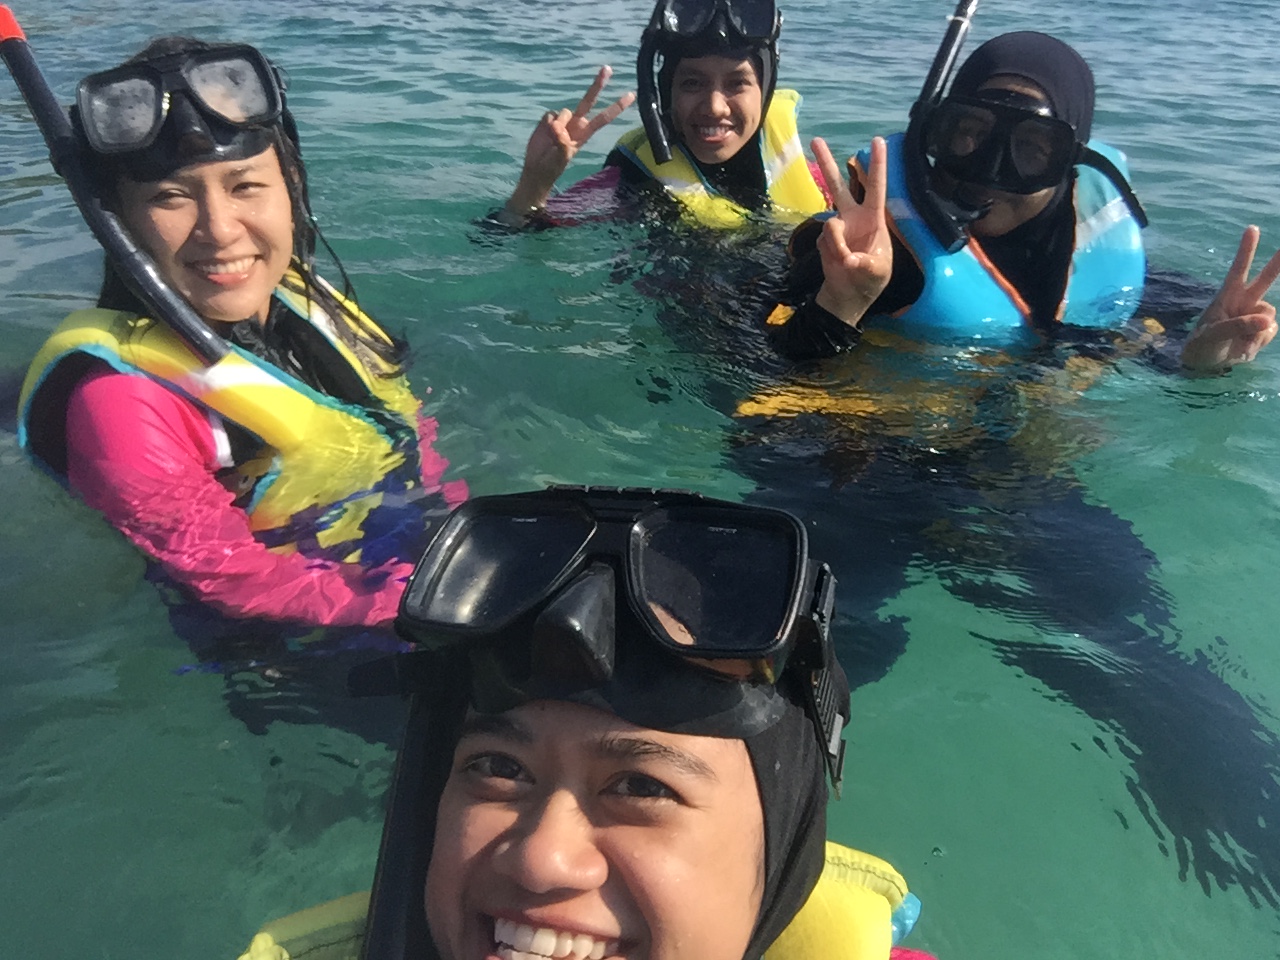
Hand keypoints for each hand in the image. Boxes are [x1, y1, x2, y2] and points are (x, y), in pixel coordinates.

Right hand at [505, 66, 636, 215]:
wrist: (536, 168)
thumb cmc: (552, 166)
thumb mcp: (560, 159)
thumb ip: (562, 144)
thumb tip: (558, 128)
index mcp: (584, 134)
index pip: (603, 118)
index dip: (616, 107)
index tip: (630, 95)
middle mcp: (575, 124)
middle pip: (588, 101)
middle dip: (598, 85)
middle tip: (607, 68)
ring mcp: (562, 121)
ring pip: (563, 112)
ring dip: (557, 125)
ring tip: (552, 141)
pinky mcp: (549, 120)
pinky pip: (549, 115)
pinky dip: (546, 124)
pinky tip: (544, 135)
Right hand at [811, 136, 892, 328]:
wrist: (848, 296)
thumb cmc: (871, 280)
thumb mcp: (877, 272)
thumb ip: (865, 264)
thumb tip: (848, 259)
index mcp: (873, 219)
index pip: (876, 187)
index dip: (878, 164)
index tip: (878, 140)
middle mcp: (853, 217)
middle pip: (839, 186)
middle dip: (827, 163)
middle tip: (815, 140)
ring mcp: (837, 228)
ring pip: (830, 222)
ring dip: (837, 244)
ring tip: (846, 263)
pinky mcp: (824, 240)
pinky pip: (824, 242)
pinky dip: (832, 255)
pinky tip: (838, 265)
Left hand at [1182, 225, 1279, 370]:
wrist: (1207, 365)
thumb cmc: (1203, 345)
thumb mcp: (1213, 336)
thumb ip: (1238, 326)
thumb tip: (1268, 321)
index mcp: (1228, 295)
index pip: (1238, 269)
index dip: (1246, 250)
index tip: (1252, 229)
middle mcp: (1244, 301)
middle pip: (1265, 279)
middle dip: (1278, 263)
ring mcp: (1255, 316)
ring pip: (1269, 315)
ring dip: (1256, 331)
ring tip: (1237, 342)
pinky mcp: (1262, 331)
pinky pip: (1269, 332)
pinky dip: (1258, 342)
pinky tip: (1244, 347)